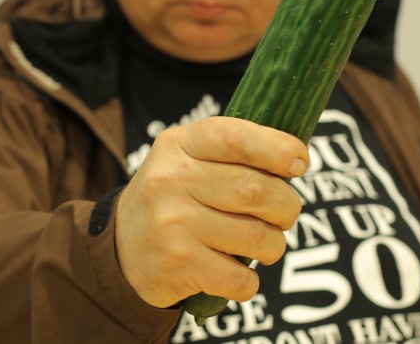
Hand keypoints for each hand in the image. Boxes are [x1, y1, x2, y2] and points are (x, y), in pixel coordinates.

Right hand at [114, 115, 308, 307]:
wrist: (119, 250)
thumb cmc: (174, 199)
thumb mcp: (188, 159)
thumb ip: (233, 152)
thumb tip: (297, 159)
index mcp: (178, 144)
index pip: (235, 137)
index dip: (277, 149)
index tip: (300, 163)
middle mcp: (171, 180)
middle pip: (257, 190)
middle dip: (287, 206)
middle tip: (285, 214)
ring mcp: (173, 223)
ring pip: (257, 237)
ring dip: (273, 245)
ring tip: (263, 244)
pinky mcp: (178, 265)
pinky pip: (241, 278)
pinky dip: (250, 281)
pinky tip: (237, 273)